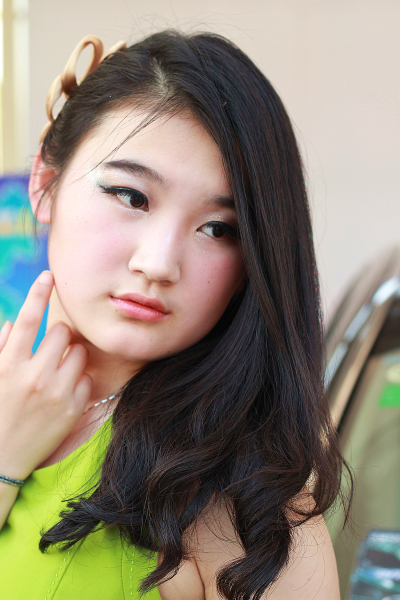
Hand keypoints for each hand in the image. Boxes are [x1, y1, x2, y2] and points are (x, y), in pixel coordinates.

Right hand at [0, 271, 91, 479]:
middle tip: (50, 351)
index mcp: (8, 365)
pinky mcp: (73, 409)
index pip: (28, 319)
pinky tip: (64, 393)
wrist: (1, 461)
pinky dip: (78, 381)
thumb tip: (15, 322)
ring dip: (71, 356)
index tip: (49, 275)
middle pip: (62, 333)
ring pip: (79, 353)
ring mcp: (56, 393)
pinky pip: (87, 379)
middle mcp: (34, 376)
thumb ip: (1, 348)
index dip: (39, 293)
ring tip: (57, 371)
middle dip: (58, 337)